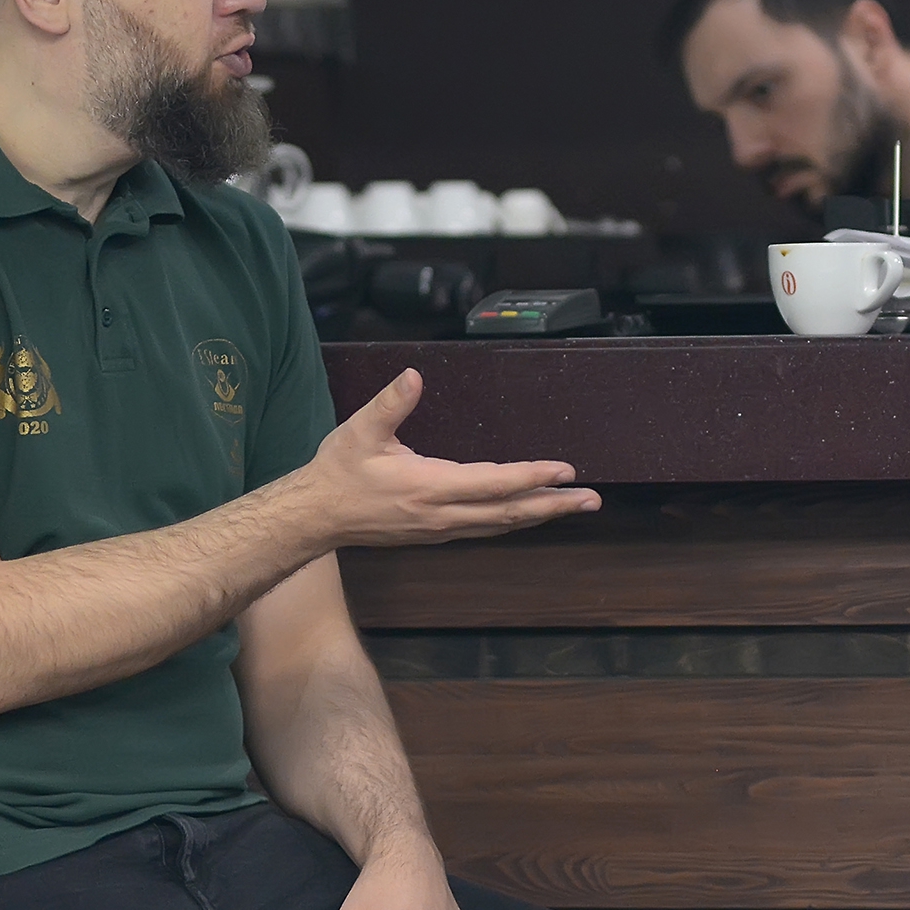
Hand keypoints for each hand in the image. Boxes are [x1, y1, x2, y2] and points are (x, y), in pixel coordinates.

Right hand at [305, 370, 600, 548]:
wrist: (317, 517)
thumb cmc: (339, 472)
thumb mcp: (360, 431)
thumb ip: (391, 403)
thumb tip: (415, 376)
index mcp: (429, 487)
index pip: (494, 485)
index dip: (532, 477)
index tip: (566, 470)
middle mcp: (443, 514)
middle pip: (511, 513)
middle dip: (554, 505)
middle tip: (593, 500)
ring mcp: (442, 528)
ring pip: (502, 525)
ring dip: (541, 515)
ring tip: (575, 507)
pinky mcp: (438, 533)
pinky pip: (488, 528)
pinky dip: (516, 520)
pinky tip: (530, 514)